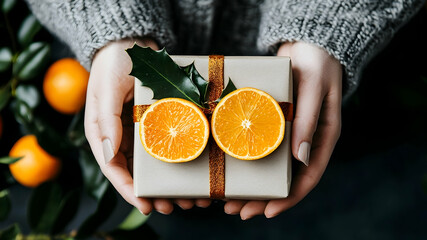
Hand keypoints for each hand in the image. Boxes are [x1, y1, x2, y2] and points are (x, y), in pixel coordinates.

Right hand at [84, 38, 210, 214]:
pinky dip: (178, 160)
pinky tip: (193, 171)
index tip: (147, 206)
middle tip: (175, 206)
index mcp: (102, 133)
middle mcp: (120, 136)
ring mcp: (138, 131)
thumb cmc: (115, 63)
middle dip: (154, 192)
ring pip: (153, 164)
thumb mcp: (108, 88)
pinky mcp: (154, 123)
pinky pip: (167, 146)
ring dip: (170, 181)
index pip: (113, 168)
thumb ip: (106, 119)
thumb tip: (109, 154)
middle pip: (136, 172)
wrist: (132, 43)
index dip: (128, 190)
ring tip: (190, 197)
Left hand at [224, 41, 341, 218]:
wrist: (305, 43)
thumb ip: (307, 120)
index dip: (290, 197)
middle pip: (286, 178)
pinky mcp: (276, 124)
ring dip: (253, 186)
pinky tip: (232, 171)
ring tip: (229, 202)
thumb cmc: (315, 62)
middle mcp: (307, 139)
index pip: (309, 175)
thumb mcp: (312, 88)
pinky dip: (248, 163)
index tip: (269, 212)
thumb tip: (301, 157)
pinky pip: (261, 150)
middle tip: (238, 211)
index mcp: (324, 136)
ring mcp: (290, 133)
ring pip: (272, 168)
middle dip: (264, 199)